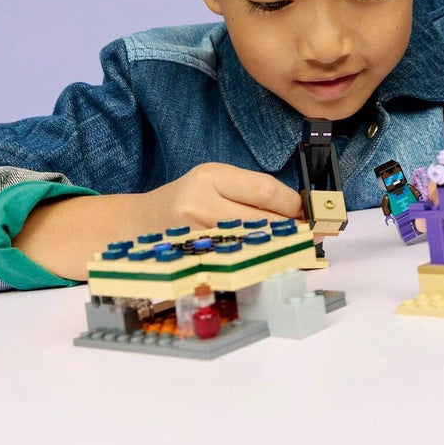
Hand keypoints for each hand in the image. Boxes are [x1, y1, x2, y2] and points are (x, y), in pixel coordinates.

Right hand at [14, 163, 303, 281]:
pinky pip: (231, 266)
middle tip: (311, 239)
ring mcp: (192, 236)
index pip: (266, 190)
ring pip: (251, 246)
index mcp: (210, 176)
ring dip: (278, 252)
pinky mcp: (188, 261)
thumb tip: (299, 213)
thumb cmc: (183, 202)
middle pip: (262, 221)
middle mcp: (199, 204)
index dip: (295, 206)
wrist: (131, 226)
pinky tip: (267, 268)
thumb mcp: (213, 182)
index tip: (310, 216)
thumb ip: (250, 193)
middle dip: (291, 233)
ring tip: (296, 254)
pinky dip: (254, 267)